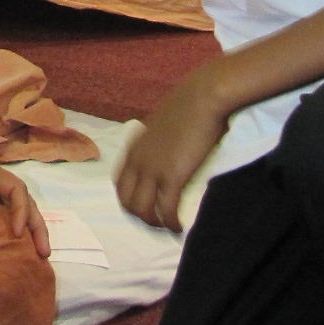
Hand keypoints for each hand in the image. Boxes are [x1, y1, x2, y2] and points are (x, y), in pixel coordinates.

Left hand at [0, 143, 51, 258]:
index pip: (14, 188)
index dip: (21, 211)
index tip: (16, 234)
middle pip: (21, 199)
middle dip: (35, 224)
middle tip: (44, 252)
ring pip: (15, 208)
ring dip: (28, 229)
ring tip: (39, 254)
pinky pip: (2, 216)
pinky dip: (13, 231)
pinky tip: (17, 249)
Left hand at [115, 61, 233, 232]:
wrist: (203, 97)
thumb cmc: (190, 105)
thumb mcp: (163, 124)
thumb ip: (159, 140)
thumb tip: (168, 150)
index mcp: (134, 146)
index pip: (120, 182)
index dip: (129, 199)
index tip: (143, 206)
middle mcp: (137, 160)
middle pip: (127, 200)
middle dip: (139, 216)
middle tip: (156, 222)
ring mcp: (152, 169)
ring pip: (142, 210)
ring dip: (154, 223)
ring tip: (167, 227)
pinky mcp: (172, 177)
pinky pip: (166, 210)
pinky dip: (170, 223)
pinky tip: (179, 227)